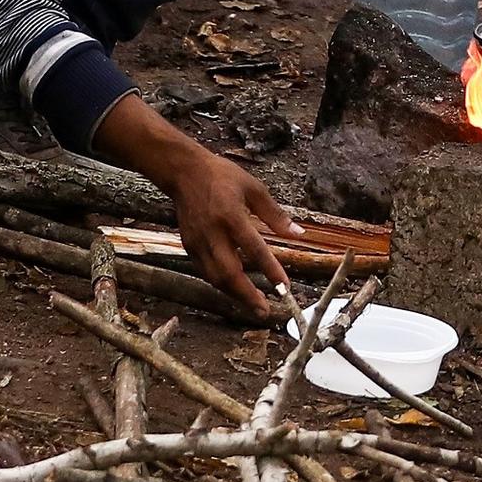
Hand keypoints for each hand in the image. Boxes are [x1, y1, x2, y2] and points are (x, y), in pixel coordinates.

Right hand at [97, 95, 301, 317]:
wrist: (183, 172)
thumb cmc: (222, 176)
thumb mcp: (254, 188)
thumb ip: (275, 214)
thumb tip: (298, 234)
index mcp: (231, 215)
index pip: (254, 249)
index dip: (270, 270)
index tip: (284, 287)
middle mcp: (212, 232)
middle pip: (229, 272)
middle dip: (248, 295)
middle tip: (266, 309)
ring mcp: (197, 241)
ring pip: (215, 277)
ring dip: (235, 294)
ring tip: (253, 304)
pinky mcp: (188, 246)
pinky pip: (205, 272)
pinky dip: (221, 283)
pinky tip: (235, 289)